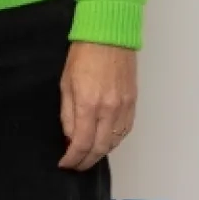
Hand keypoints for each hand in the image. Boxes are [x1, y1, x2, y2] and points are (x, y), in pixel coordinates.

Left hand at [58, 41, 136, 170]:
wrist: (109, 34)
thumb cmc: (84, 53)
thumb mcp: (65, 83)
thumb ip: (67, 113)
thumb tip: (69, 136)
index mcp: (88, 103)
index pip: (81, 143)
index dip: (73, 158)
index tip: (65, 163)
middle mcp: (109, 109)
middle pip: (100, 148)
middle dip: (86, 161)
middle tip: (76, 165)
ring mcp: (124, 106)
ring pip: (115, 142)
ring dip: (101, 153)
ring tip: (89, 155)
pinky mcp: (133, 102)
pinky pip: (126, 130)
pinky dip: (115, 141)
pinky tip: (106, 141)